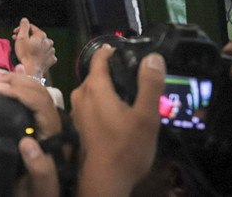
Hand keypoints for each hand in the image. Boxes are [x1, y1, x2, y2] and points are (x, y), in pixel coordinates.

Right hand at [0, 66, 60, 196]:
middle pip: (38, 92)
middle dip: (15, 81)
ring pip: (35, 91)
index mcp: (54, 136)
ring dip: (15, 80)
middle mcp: (51, 124)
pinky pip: (30, 97)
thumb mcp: (40, 187)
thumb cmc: (39, 192)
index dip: (20, 92)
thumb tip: (27, 142)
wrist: (40, 196)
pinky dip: (17, 85)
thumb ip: (38, 168)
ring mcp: (44, 122)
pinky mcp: (35, 123)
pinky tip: (8, 78)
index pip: (40, 103)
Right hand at [13, 18, 56, 77]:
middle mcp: (48, 42)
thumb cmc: (25, 54)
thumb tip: (25, 20)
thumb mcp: (21, 38)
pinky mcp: (51, 59)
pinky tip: (33, 56)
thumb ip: (24, 26)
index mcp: (41, 35)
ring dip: (34, 45)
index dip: (21, 29)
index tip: (15, 34)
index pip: (30, 27)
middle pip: (36, 36)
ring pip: (41, 45)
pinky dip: (39, 53)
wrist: (31, 70)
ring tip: (26, 50)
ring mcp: (51, 51)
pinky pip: (45, 53)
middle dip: (26, 37)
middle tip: (17, 41)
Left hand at [70, 45, 164, 196]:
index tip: (130, 52)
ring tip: (132, 95)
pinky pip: (92, 102)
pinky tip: (120, 112)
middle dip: (116, 71)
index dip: (114, 51)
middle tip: (138, 78)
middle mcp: (81, 94)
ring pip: (94, 88)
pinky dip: (104, 100)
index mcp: (95, 87)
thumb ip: (150, 85)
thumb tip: (153, 57)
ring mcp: (77, 109)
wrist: (105, 180)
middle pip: (98, 73)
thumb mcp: (146, 116)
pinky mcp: (79, 122)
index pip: (100, 57)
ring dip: (111, 88)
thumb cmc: (126, 148)